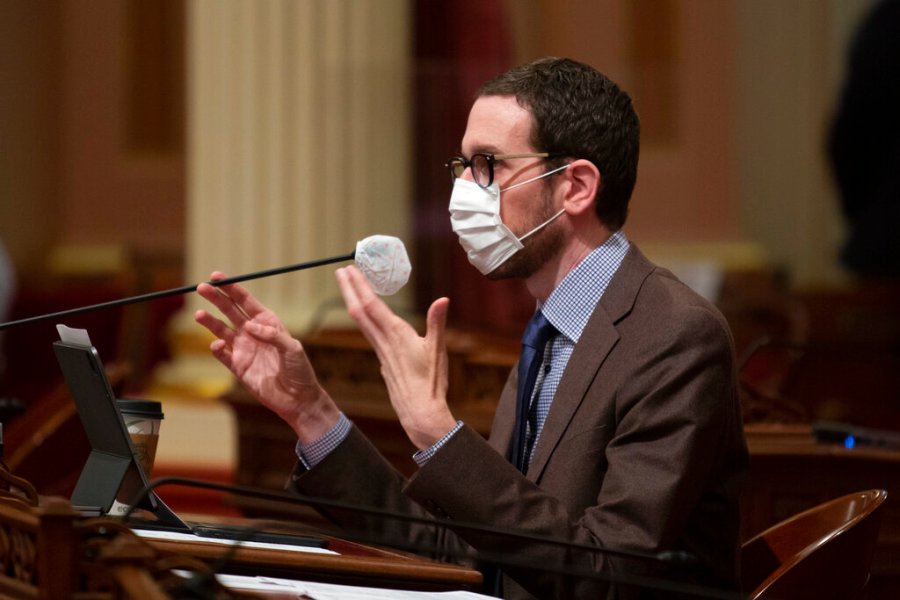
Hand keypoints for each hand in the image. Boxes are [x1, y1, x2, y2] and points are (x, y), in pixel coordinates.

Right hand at [194, 272, 339, 441]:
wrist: (297, 398)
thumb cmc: (299, 370)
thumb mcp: (292, 348)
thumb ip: (272, 335)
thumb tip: (249, 326)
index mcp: (267, 322)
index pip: (246, 301)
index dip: (231, 288)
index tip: (217, 276)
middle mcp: (253, 333)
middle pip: (230, 311)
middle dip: (216, 298)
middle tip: (201, 288)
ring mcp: (244, 349)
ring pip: (221, 330)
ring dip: (210, 322)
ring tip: (199, 314)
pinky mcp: (238, 366)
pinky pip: (222, 354)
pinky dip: (217, 348)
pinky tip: (218, 345)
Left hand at [335, 265, 456, 449]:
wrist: (419, 412)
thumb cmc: (430, 383)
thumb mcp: (437, 350)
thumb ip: (437, 323)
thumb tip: (443, 300)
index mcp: (396, 335)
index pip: (372, 305)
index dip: (360, 286)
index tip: (350, 270)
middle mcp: (384, 341)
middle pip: (359, 311)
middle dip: (349, 289)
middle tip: (340, 270)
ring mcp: (381, 351)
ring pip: (362, 322)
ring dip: (353, 302)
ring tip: (349, 287)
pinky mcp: (384, 360)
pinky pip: (369, 333)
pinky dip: (364, 318)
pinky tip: (366, 317)